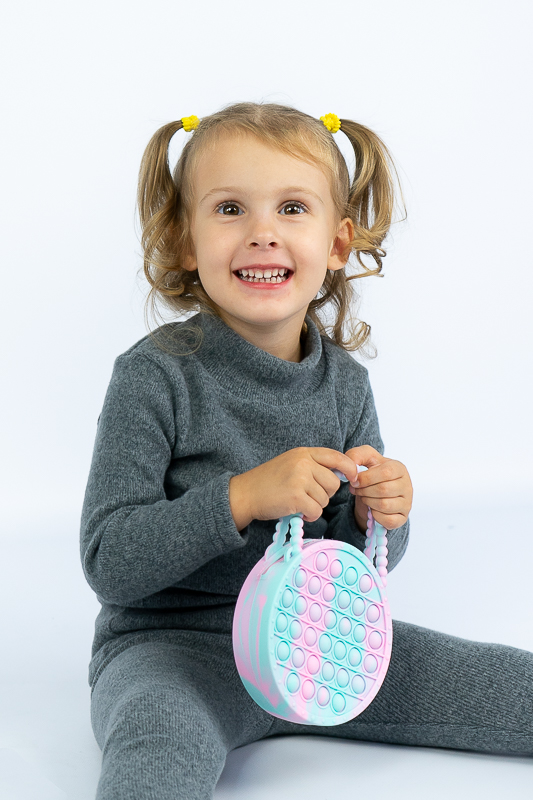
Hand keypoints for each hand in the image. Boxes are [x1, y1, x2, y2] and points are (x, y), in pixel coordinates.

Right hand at [232, 447, 359, 524]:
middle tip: (308, 496)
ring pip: (325, 499)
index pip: (337, 457)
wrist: (245, 493)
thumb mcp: (292, 463)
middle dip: (325, 494)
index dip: (350, 468)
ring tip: (298, 502)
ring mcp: (299, 479)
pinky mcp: (296, 497)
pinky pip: (316, 511)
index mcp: (304, 453)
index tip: (354, 477)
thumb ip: (314, 465)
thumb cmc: (269, 481)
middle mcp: (303, 463)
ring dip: (315, 506)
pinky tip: (298, 512)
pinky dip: (309, 516)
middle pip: (334, 483)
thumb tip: (344, 474)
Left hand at [345, 445, 412, 530]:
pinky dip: (375, 516)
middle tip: (356, 489)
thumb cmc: (372, 473)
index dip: (366, 478)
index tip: (354, 480)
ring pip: (384, 505)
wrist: (376, 492)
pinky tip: (372, 509)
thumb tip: (351, 465)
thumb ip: (356, 455)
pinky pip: (388, 520)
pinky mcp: (403, 517)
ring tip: (364, 497)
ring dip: (368, 502)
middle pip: (383, 490)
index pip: (385, 472)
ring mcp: (407, 503)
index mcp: (399, 468)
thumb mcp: (365, 459)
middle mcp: (407, 485)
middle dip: (364, 491)